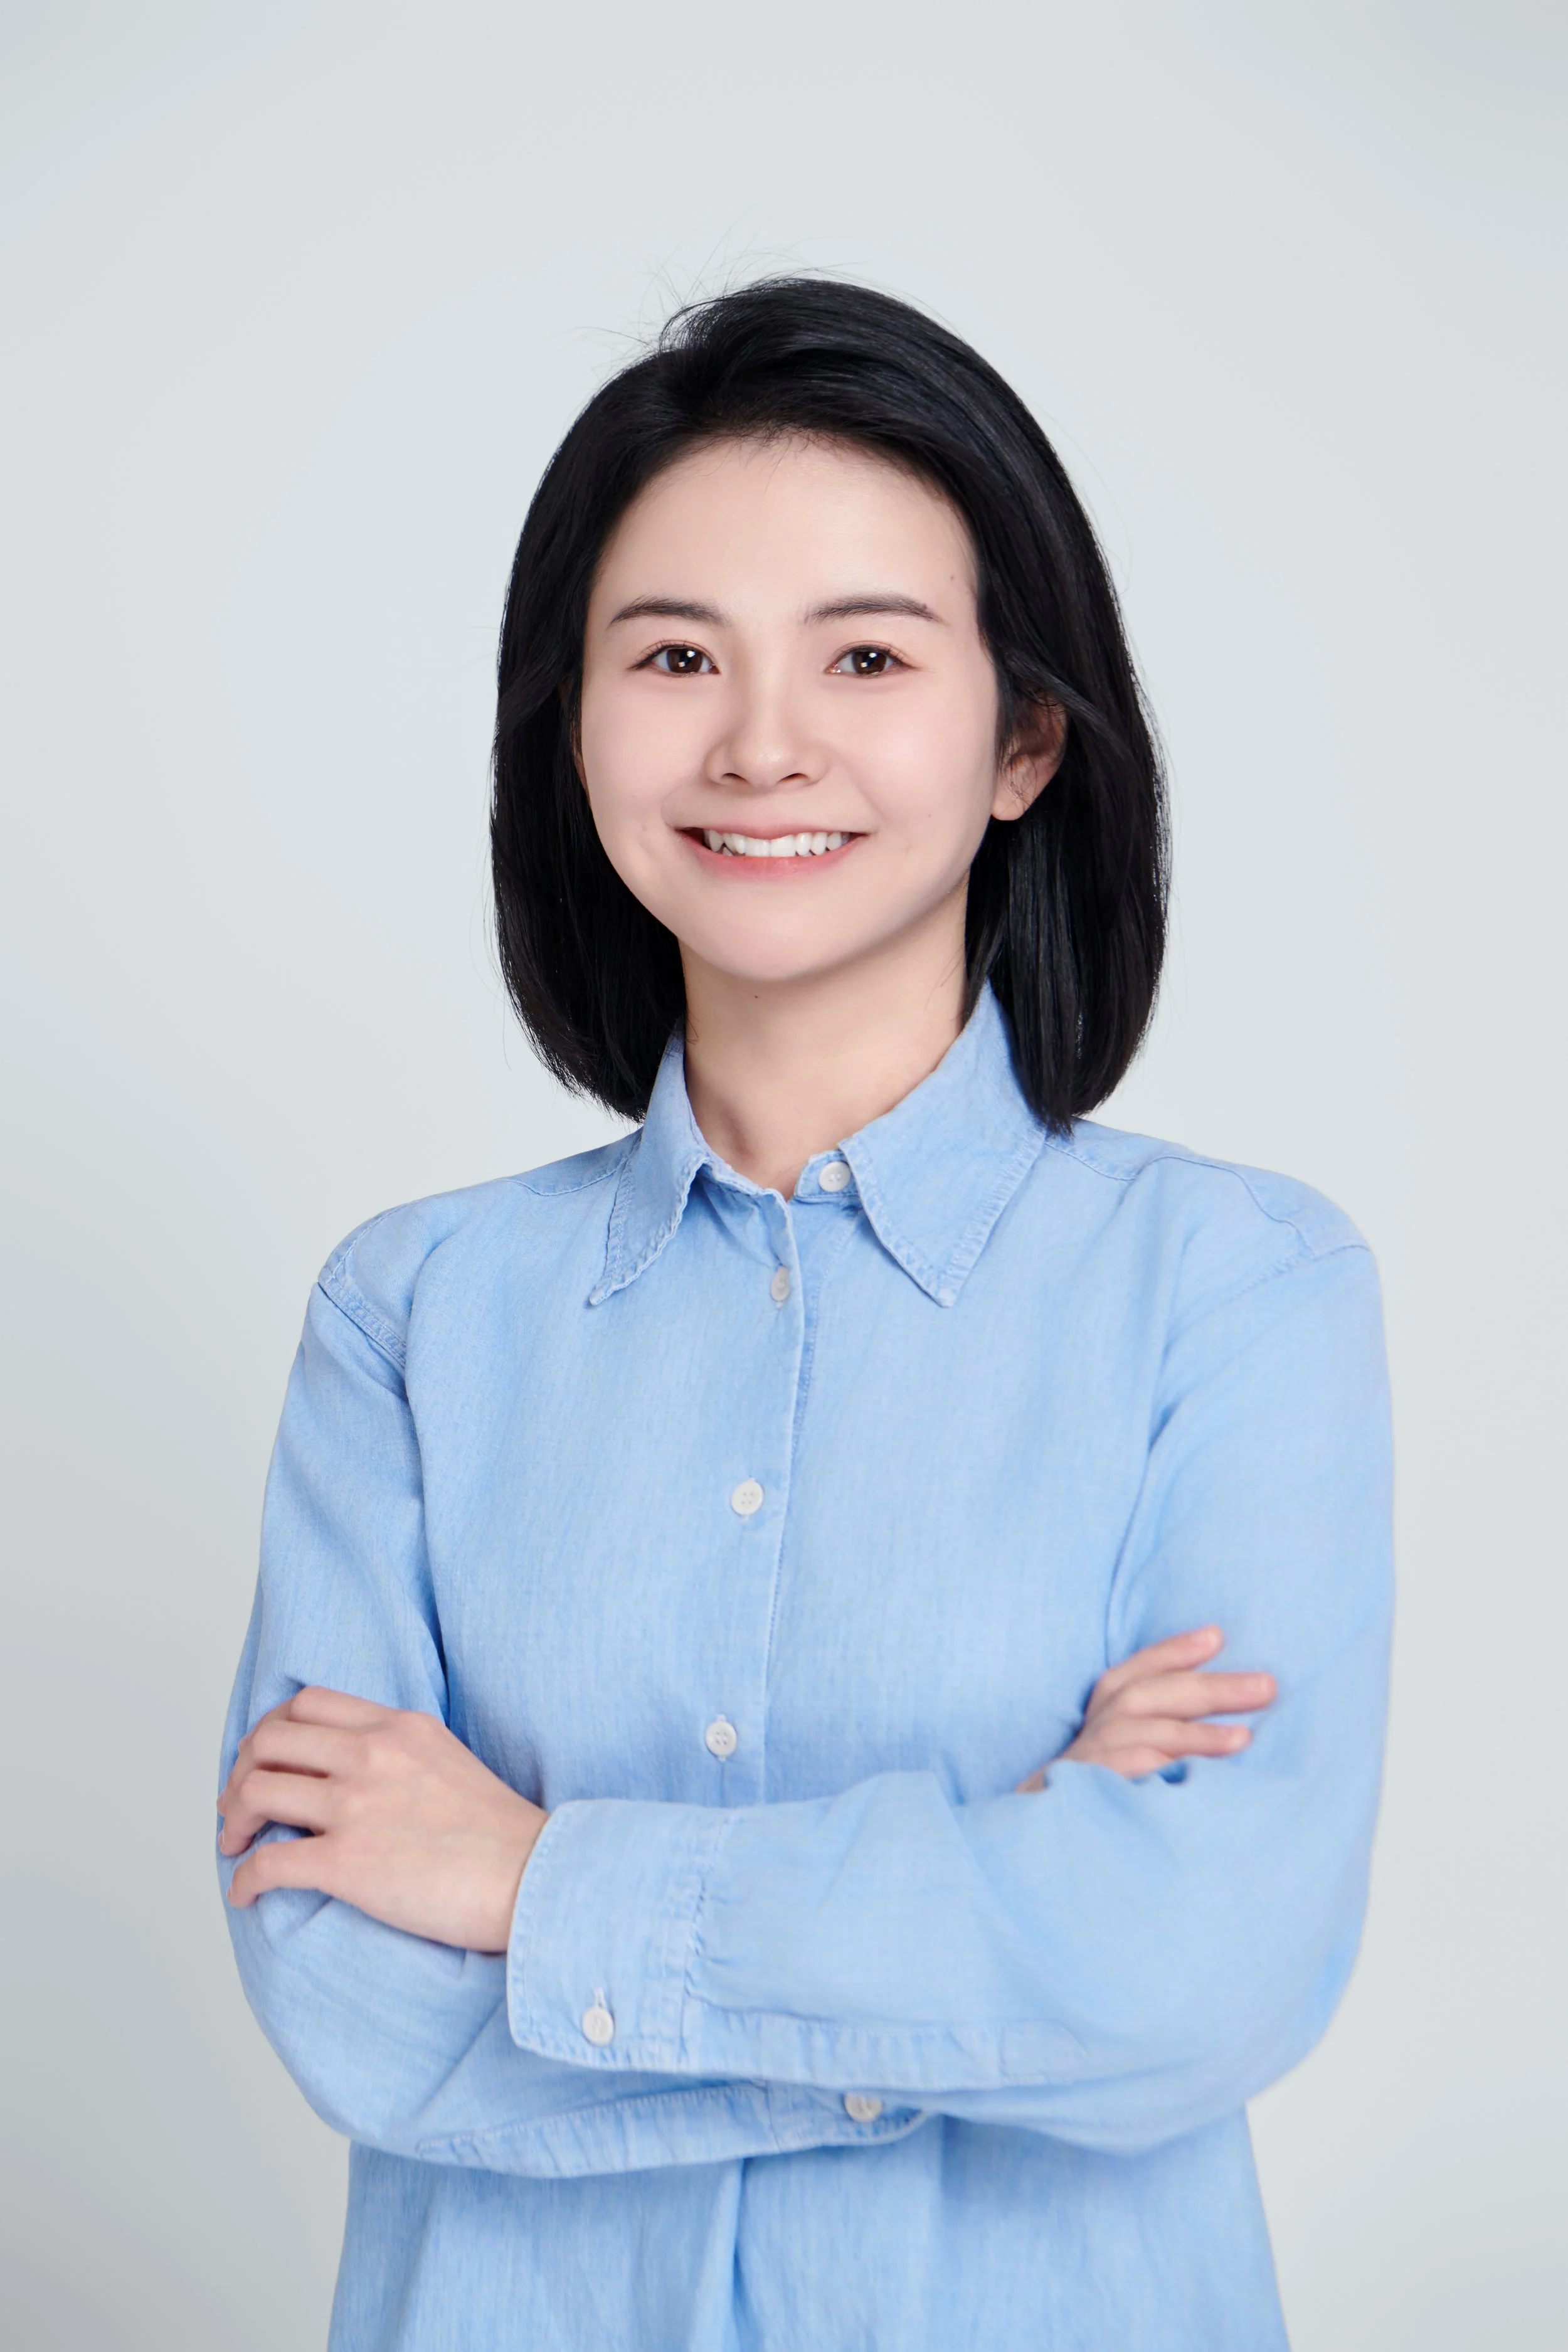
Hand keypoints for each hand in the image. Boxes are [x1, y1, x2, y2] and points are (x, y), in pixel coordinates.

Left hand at [218, 1687, 547, 1951]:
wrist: (530, 1876)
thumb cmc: (498, 1832)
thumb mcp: (447, 1757)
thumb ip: (398, 1749)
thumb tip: (353, 1769)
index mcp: (397, 1726)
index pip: (307, 1703)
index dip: (271, 1730)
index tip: (264, 1759)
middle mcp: (371, 1754)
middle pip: (269, 1741)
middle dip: (240, 1773)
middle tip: (238, 1805)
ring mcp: (356, 1806)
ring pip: (257, 1792)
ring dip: (233, 1820)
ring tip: (233, 1843)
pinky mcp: (347, 1863)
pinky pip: (268, 1863)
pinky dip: (243, 1879)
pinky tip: (244, 1893)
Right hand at [1017, 1626, 1275, 1788]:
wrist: (1045, 1843)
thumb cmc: (1102, 1793)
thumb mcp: (1129, 1752)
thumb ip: (1161, 1728)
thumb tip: (1233, 1718)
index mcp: (1106, 1713)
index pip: (1138, 1671)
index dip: (1174, 1651)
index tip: (1216, 1636)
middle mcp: (1097, 1730)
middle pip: (1150, 1695)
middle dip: (1210, 1687)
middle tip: (1267, 1686)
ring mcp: (1091, 1760)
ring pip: (1142, 1732)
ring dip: (1195, 1733)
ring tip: (1244, 1738)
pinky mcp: (1088, 1792)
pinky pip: (1127, 1775)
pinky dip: (1161, 1768)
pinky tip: (1197, 1777)